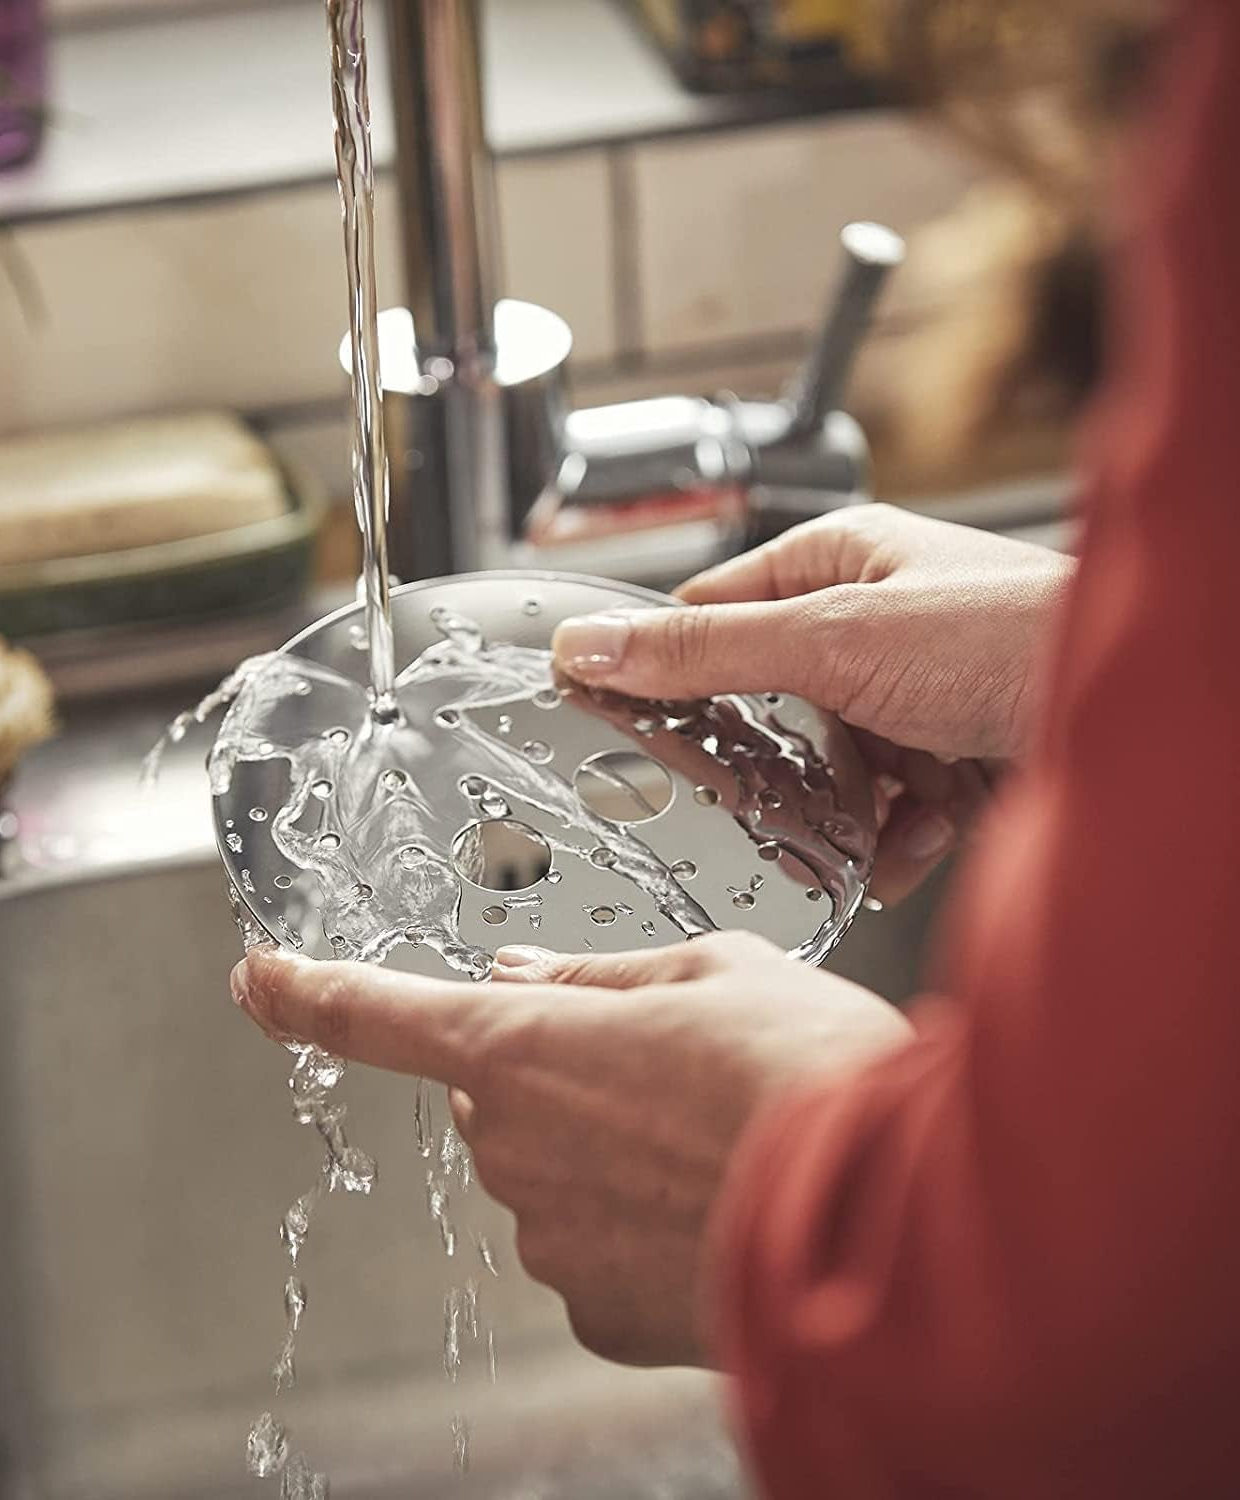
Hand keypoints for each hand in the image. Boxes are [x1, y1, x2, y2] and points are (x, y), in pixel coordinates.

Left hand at [232, 936, 910, 1368]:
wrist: (894, 1219)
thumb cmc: (808, 1070)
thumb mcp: (713, 969)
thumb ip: (597, 978)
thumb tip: (522, 980)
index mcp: (522, 1046)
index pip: (376, 1013)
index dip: (308, 992)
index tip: (260, 978)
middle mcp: (513, 1149)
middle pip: (495, 1098)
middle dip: (554, 1078)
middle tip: (668, 1072)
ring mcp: (550, 1241)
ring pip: (549, 1176)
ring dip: (607, 1155)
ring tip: (716, 1142)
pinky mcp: (597, 1316)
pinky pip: (593, 1251)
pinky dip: (637, 1228)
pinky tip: (716, 1209)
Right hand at [553, 504, 1073, 902]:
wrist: (1150, 716)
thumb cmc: (1012, 636)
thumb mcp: (831, 641)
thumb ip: (704, 652)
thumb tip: (588, 646)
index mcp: (834, 564)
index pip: (710, 616)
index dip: (668, 676)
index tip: (630, 731)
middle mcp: (872, 623)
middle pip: (769, 705)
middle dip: (772, 767)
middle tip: (759, 802)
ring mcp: (915, 691)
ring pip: (829, 767)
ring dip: (839, 811)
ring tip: (858, 829)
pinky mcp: (955, 751)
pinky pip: (890, 803)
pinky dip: (894, 834)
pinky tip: (912, 840)